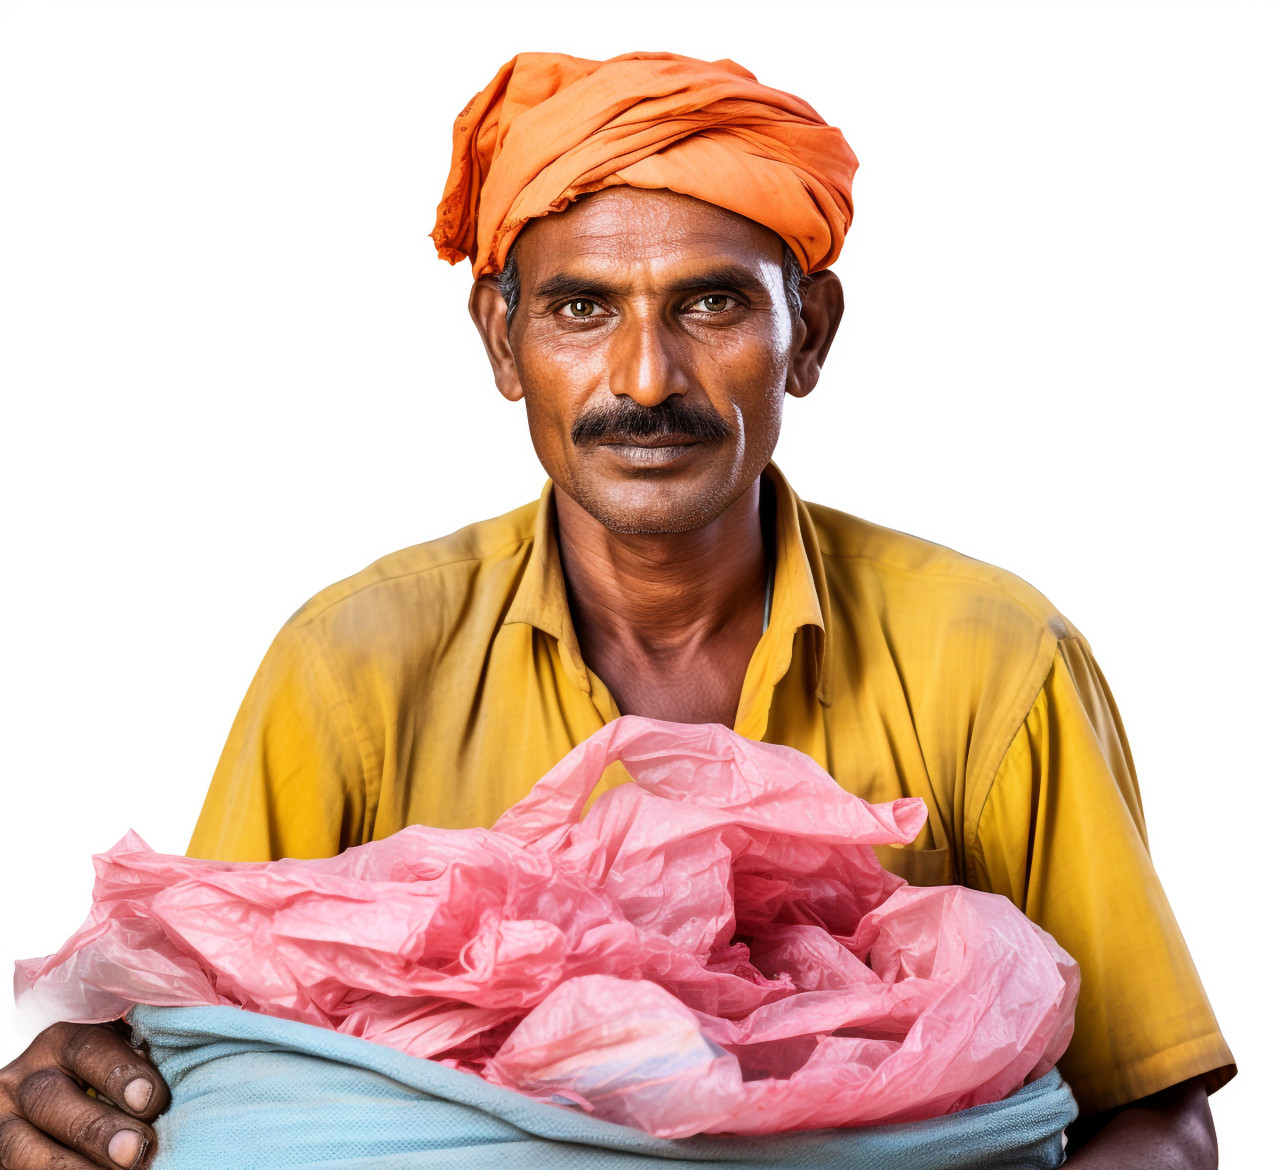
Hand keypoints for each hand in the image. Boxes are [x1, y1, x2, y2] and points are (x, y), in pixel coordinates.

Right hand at [0, 1022, 167, 1168]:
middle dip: (97, 1129)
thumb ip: (139, 1062)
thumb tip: (181, 1083)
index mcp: (62, 1042)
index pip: (86, 1047)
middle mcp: (25, 1079)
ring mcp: (4, 1122)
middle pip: (52, 1100)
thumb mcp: (119, 1058)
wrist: (59, 1107)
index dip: (119, 1073)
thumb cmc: (108, 1080)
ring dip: (71, 1167)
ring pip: (21, 1149)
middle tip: (137, 1150)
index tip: (153, 1100)